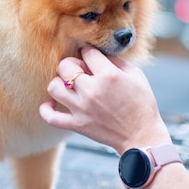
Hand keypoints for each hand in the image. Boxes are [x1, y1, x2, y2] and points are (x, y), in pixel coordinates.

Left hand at [39, 47, 170, 153]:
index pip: (87, 52)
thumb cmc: (142, 104)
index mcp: (108, 76)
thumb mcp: (136, 75)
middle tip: (82, 71)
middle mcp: (91, 90)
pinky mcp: (76, 125)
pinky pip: (50, 117)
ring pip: (54, 87)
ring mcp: (81, 108)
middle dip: (72, 64)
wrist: (142, 136)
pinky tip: (54, 103)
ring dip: (59, 83)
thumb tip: (99, 54)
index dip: (89, 52)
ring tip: (69, 86)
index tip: (92, 58)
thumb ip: (116, 61)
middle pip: (65, 66)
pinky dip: (46, 109)